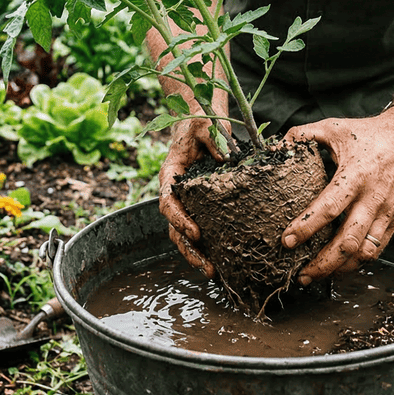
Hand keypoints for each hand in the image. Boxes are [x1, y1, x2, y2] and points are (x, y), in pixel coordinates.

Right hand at [158, 116, 224, 277]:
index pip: (168, 202)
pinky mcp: (199, 205)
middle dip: (188, 248)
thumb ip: (214, 139)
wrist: (200, 122)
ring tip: (212, 271)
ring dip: (195, 254)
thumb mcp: (205, 125)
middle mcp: (175, 192)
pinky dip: (206, 246)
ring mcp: (186, 201)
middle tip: (207, 266)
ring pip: (183, 233)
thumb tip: (225, 159)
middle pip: (174, 227)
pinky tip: (220, 260)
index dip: (179, 220)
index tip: (196, 233)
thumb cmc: (200, 122)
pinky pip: (198, 228)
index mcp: (171, 175)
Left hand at [281, 108, 393, 282]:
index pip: (329, 208)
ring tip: (316, 275)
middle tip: (301, 274)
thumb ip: (304, 135)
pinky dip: (357, 263)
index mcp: (356, 175)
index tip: (287, 241)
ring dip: (339, 268)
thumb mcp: (335, 127)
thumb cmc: (370, 133)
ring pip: (364, 253)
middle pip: (348, 242)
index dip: (307, 227)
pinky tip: (339, 266)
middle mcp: (373, 198)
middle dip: (323, 263)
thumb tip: (277, 146)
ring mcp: (386, 213)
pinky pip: (376, 250)